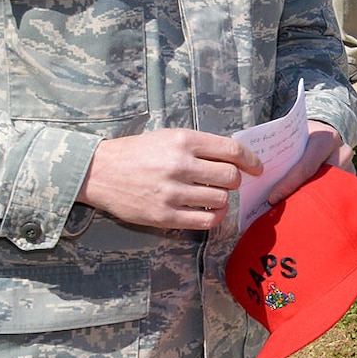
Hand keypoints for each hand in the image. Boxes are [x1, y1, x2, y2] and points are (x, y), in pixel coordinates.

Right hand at [78, 130, 260, 231]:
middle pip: (230, 177)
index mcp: (183, 141)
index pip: (231, 149)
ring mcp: (172, 192)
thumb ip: (200, 146)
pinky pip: (205, 221)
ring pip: (220, 199)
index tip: (256, 168)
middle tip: (227, 182)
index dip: (251, 160)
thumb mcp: (168, 137)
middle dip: (235, 180)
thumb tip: (234, 158)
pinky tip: (210, 211)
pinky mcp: (164, 216)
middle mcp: (179, 165)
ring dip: (223, 198)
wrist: (99, 172)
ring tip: (213, 195)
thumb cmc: (137, 152)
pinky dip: (215, 216)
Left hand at [256, 120, 355, 214]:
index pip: (305, 167)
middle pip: (320, 182)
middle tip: (281, 211)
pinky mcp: (351, 179)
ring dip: (313, 202)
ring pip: (331, 191)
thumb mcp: (293, 135)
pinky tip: (308, 212)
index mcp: (324, 139)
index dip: (288, 184)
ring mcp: (350, 166)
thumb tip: (255, 173)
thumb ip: (281, 151)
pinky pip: (338, 194)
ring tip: (293, 214)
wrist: (325, 130)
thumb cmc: (304, 135)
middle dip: (300, 198)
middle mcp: (341, 152)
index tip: (272, 198)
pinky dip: (322, 203)